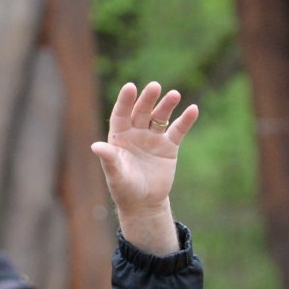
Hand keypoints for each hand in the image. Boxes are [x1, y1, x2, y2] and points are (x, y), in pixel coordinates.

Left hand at [90, 81, 198, 253]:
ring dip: (167, 105)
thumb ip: (108, 159)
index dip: (125, 101)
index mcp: (119, 136)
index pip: (121, 114)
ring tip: (174, 95)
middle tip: (155, 86)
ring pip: (160, 117)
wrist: (144, 202)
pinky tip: (192, 109)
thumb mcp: (115, 175)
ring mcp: (153, 138)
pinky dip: (185, 120)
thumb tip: (95, 146)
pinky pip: (177, 130)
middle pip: (142, 111)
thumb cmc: (124, 189)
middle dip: (148, 99)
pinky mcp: (169, 146)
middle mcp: (136, 132)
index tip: (130, 87)